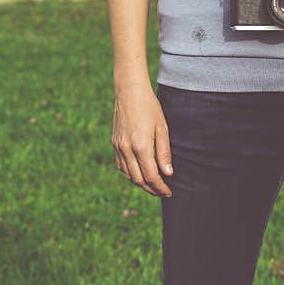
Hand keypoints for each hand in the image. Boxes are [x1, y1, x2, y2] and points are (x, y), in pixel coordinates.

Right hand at [111, 82, 172, 196]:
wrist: (129, 92)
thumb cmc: (149, 108)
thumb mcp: (162, 128)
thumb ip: (164, 152)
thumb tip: (168, 174)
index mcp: (141, 146)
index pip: (151, 176)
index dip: (160, 187)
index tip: (169, 192)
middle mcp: (127, 149)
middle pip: (138, 180)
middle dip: (151, 189)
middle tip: (163, 192)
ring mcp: (118, 147)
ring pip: (128, 175)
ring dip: (141, 183)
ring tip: (153, 185)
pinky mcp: (114, 144)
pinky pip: (120, 166)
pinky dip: (130, 174)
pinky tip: (139, 173)